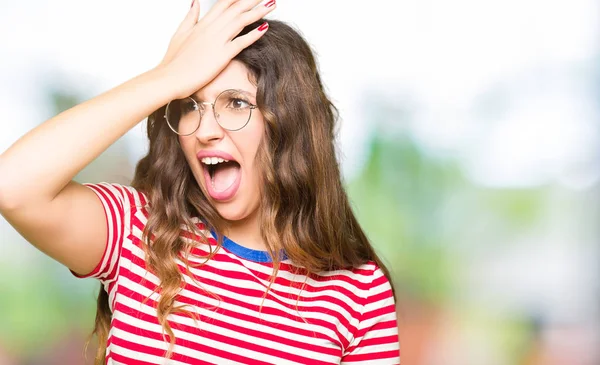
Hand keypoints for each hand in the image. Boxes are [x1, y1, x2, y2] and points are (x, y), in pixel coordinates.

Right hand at [159, 0, 275, 99]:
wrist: (169, 78)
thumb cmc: (173, 61)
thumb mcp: (180, 34)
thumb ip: (190, 17)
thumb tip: (195, 3)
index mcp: (202, 23)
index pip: (223, 3)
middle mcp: (211, 28)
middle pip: (236, 8)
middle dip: (251, 0)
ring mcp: (217, 41)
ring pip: (241, 21)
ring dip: (258, 11)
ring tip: (271, 4)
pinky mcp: (222, 55)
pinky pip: (241, 42)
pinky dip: (254, 34)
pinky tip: (265, 27)